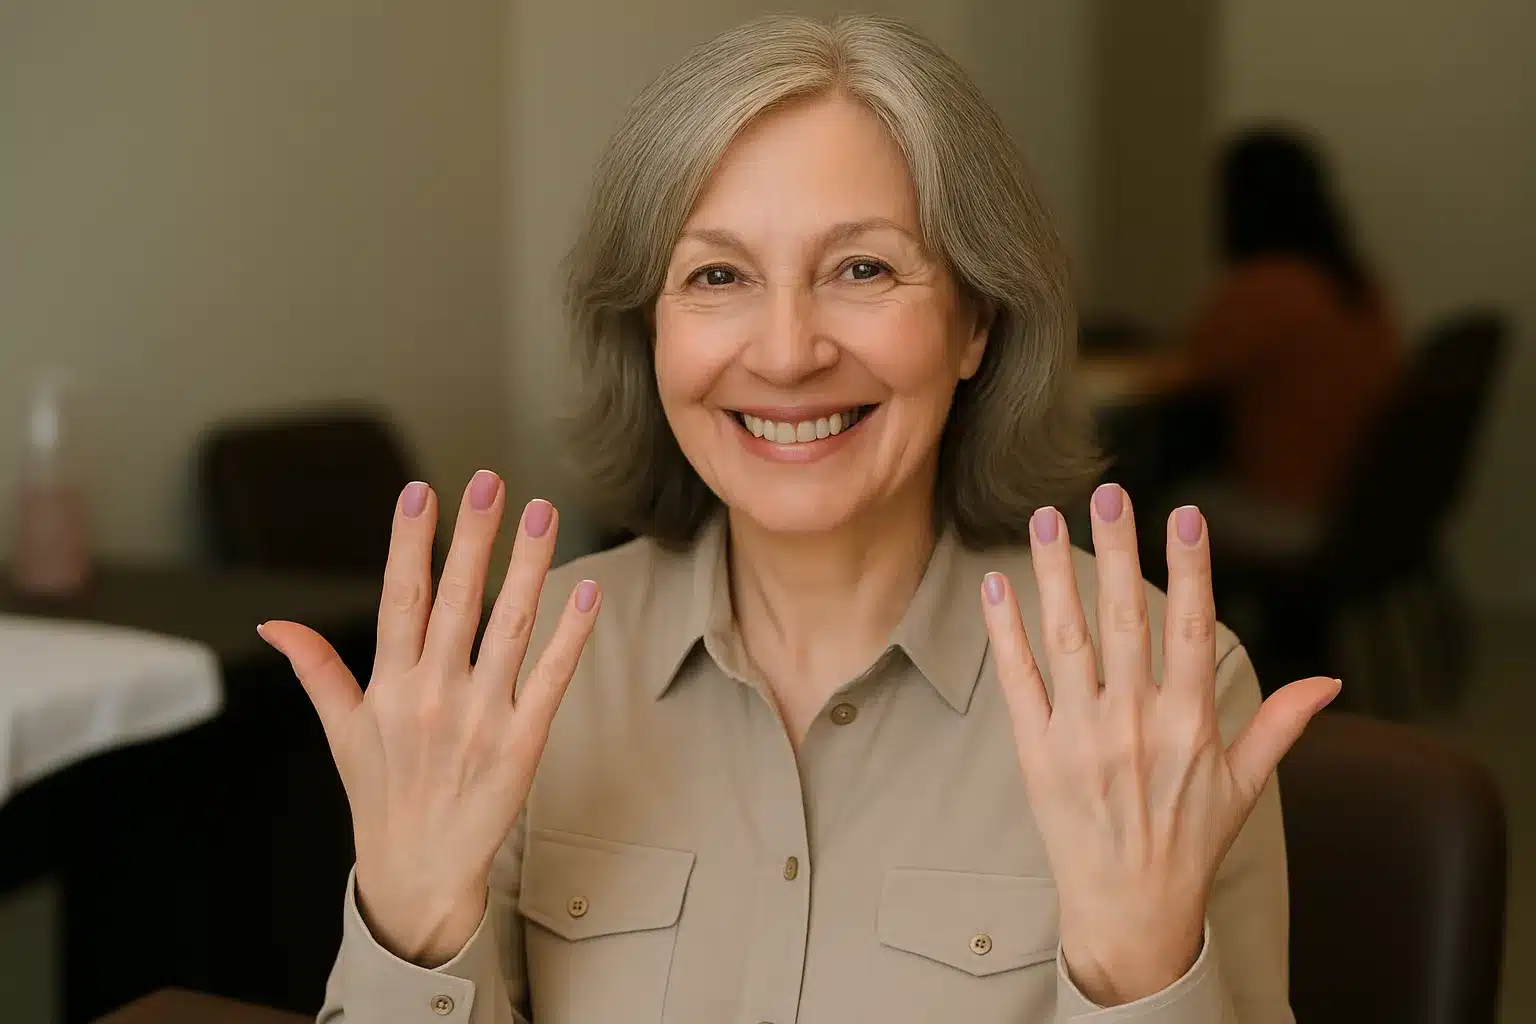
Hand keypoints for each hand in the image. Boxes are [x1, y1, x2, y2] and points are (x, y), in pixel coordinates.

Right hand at [257, 472, 599, 965]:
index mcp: (388, 687)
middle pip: (455, 600)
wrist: (419, 874)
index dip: (409, 543)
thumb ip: (316, 669)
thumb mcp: (340, 733)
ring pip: (509, 626)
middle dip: (472, 536)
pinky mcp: (523, 744)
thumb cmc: (382, 796)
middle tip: (489, 478)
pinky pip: (551, 678)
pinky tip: (587, 590)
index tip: (420, 491)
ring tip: (542, 512)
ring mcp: (481, 718)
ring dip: (527, 566)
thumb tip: (273, 623)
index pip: (398, 598)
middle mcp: (433, 695)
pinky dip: (571, 635)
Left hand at [979, 482, 1338, 1005]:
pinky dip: (1005, 633)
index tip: (1182, 514)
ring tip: (1046, 519)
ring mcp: (1082, 735)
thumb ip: (1281, 724)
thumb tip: (1330, 682)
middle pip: (1125, 619)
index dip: (1188, 567)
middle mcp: (1135, 722)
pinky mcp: (1037, 752)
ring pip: (1067, 638)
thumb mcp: (1244, 785)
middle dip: (1117, 550)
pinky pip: (1019, 680)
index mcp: (1190, 722)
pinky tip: (996, 587)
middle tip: (1107, 493)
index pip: (1190, 627)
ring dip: (1055, 575)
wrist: (1130, 909)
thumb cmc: (1189, 842)